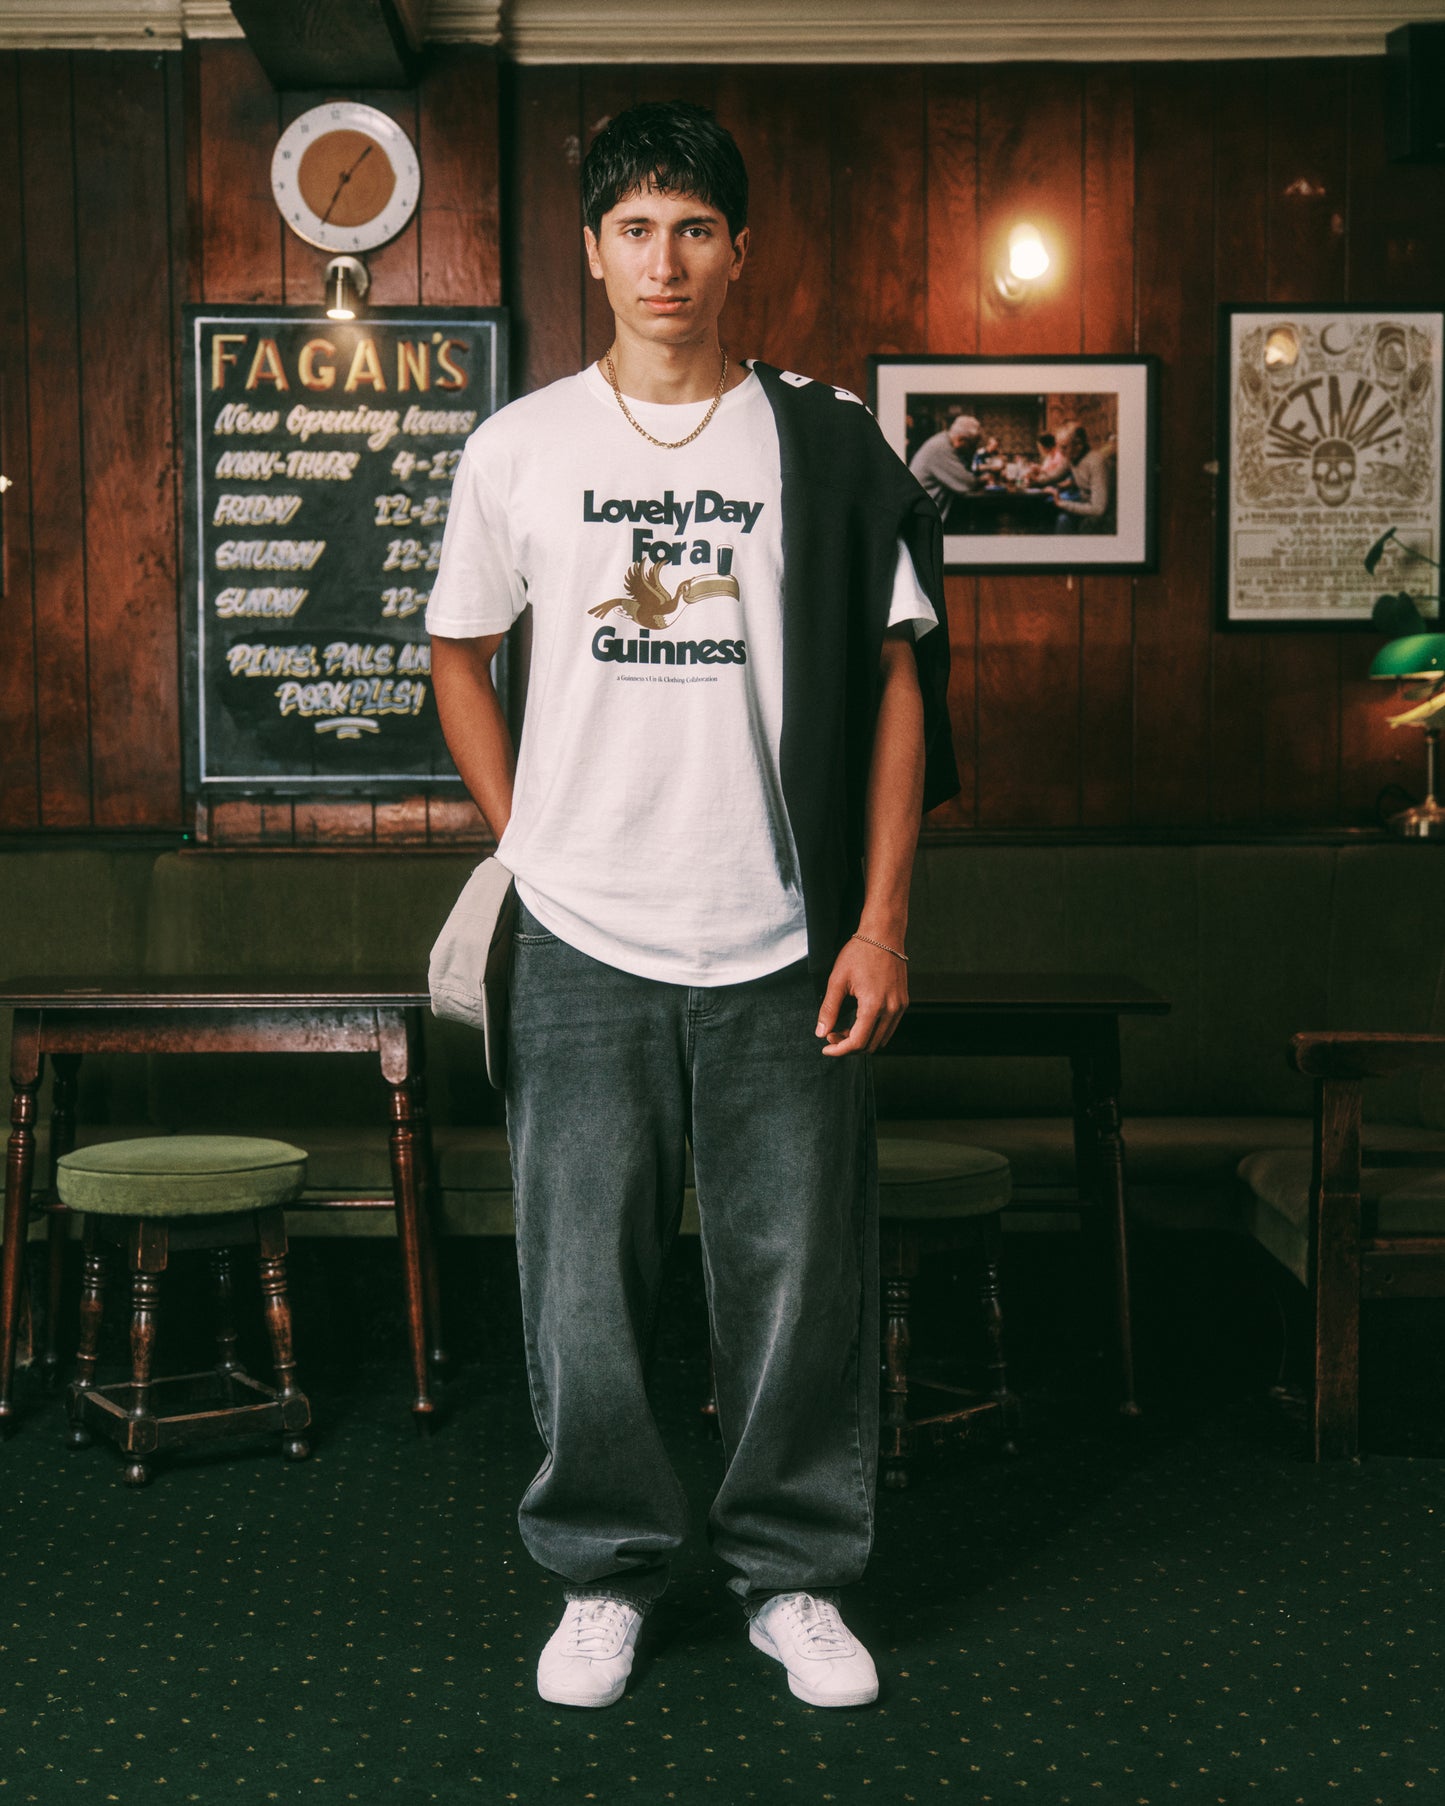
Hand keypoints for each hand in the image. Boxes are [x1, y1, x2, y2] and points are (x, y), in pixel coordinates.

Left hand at [815, 936, 908, 1056]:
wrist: (883, 934)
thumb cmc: (859, 953)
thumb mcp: (837, 980)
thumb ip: (829, 1010)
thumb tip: (821, 1032)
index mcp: (874, 1005)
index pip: (857, 1042)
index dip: (839, 1050)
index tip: (826, 1048)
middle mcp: (891, 1009)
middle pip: (870, 1046)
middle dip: (848, 1046)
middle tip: (831, 1034)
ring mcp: (900, 1006)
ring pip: (881, 1039)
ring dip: (862, 1040)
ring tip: (843, 1028)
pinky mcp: (903, 1002)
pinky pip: (889, 1027)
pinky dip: (873, 1031)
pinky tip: (858, 1021)